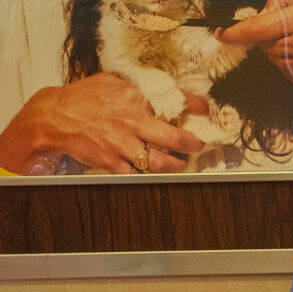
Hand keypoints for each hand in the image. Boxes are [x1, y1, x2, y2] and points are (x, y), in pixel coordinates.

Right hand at [0, 73, 204, 175]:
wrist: (56, 117)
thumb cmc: (86, 99)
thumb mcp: (113, 84)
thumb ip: (137, 90)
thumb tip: (164, 92)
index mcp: (133, 98)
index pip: (173, 100)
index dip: (195, 106)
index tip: (206, 111)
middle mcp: (131, 121)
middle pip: (173, 138)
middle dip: (191, 144)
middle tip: (198, 146)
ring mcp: (123, 145)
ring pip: (160, 163)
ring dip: (176, 166)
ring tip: (181, 164)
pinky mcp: (114, 163)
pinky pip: (139, 174)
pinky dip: (150, 175)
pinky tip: (157, 173)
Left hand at [215, 0, 292, 97]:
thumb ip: (286, 1)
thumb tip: (265, 10)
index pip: (258, 28)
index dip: (237, 33)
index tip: (223, 35)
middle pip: (265, 47)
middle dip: (271, 39)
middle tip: (291, 32)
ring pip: (276, 62)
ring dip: (282, 53)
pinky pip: (288, 76)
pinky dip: (292, 67)